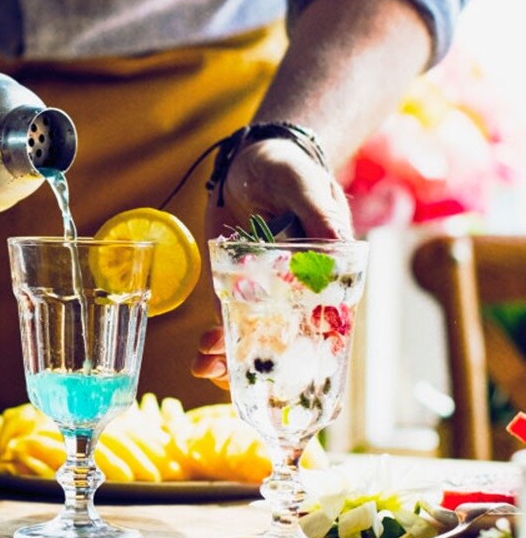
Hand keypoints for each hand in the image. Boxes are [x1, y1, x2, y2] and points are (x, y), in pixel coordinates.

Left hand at [195, 135, 354, 388]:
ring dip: (232, 358)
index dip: (314, 357)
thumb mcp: (306, 186)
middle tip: (230, 372)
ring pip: (255, 336)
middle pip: (288, 340)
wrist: (250, 158)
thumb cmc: (289, 169)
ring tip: (205, 365)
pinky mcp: (235, 283)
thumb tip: (335, 247)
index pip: (329, 325)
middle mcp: (298, 289)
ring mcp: (265, 289)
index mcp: (329, 273)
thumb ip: (319, 216)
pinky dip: (217, 340)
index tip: (295, 380)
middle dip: (262, 364)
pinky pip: (229, 319)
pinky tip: (202, 353)